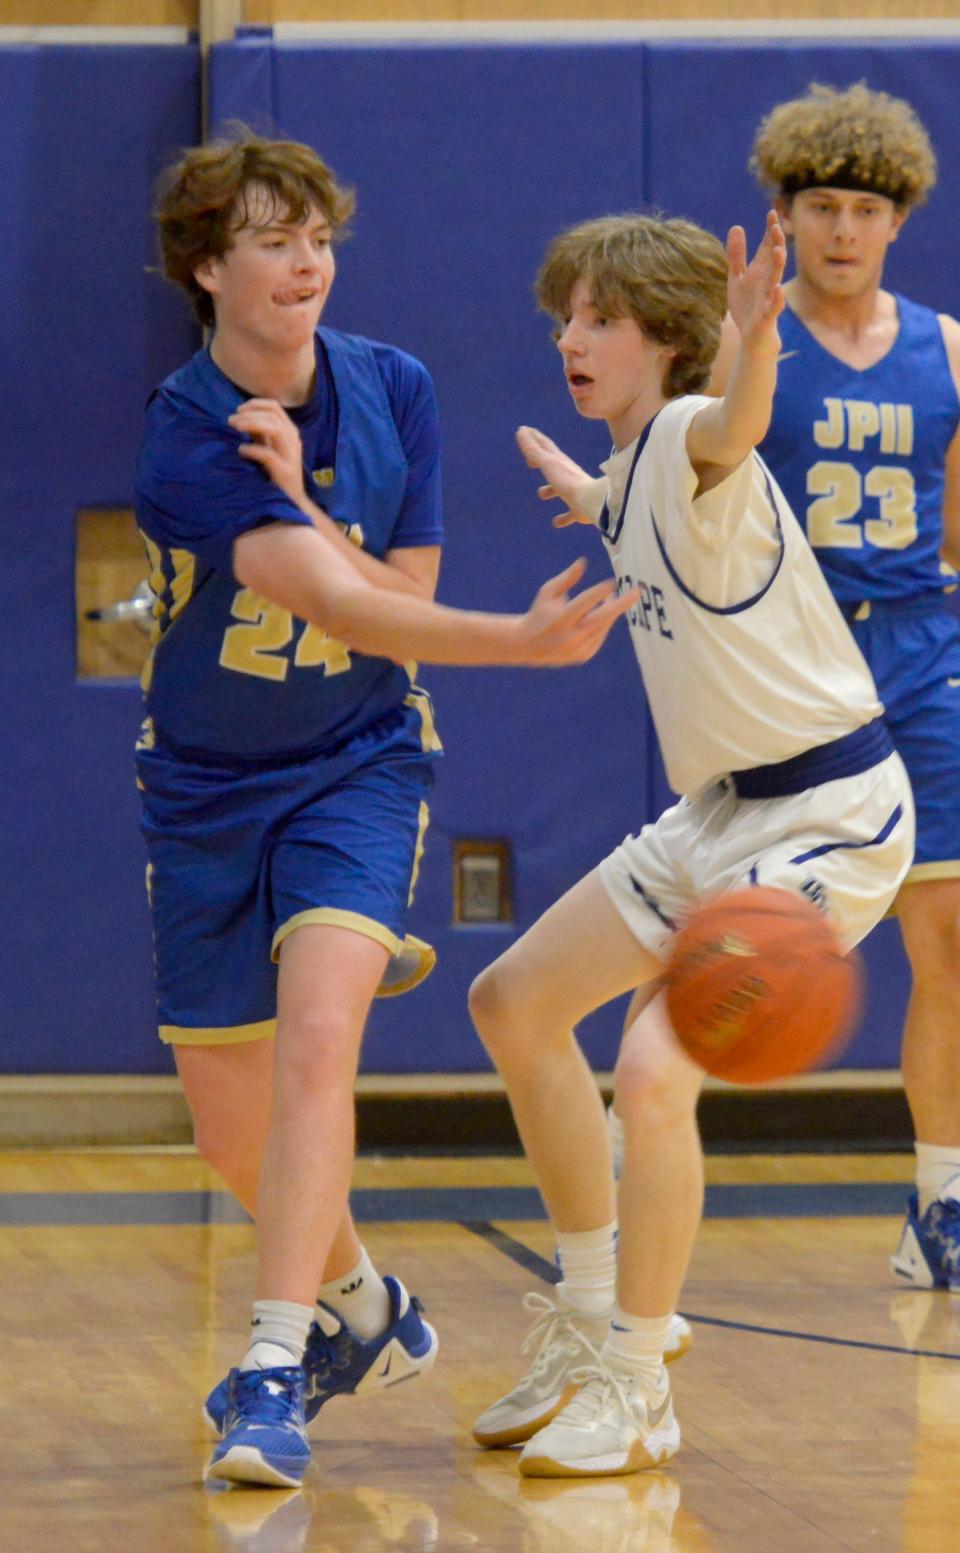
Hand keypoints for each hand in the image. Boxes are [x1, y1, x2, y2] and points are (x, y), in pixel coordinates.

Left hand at [229, 399, 305, 503]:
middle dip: (249, 413)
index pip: (274, 407)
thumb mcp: (268, 447)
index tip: (239, 410)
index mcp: (290, 432)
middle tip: (231, 421)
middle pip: (273, 414)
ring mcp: (291, 455)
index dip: (255, 404)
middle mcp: (293, 440)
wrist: (292, 502)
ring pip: (275, 428)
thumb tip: (240, 417)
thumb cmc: (276, 474)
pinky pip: (268, 454)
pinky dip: (252, 450)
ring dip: (252, 424)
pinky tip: (241, 451)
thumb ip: (259, 433)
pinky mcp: (286, 472)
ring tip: (236, 428)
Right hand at [516, 425, 598, 525]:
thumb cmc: (567, 481)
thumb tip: (521, 431)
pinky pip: (569, 514)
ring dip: (550, 490)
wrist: (592, 502)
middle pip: (552, 465)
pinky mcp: (579, 510)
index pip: (545, 445)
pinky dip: (563, 517)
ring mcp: (575, 492)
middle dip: (541, 461)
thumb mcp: (548, 463)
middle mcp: (567, 475)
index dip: (534, 438)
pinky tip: (556, 522)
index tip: (524, 430)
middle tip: (530, 461)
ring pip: (560, 490)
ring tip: (541, 494)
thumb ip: (534, 450)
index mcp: (560, 462)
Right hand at [516, 558, 638, 665]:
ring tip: (610, 599)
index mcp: (559, 619)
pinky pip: (600, 637)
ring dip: (610, 611)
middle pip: (602, 618)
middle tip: (637, 592)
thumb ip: (566, 578)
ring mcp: (577, 649)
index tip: (612, 582)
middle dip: (621, 604)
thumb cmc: (540, 611)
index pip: (584, 603)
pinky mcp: (583, 656)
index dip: (599, 592)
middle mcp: (569, 636)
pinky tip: (595, 618)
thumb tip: (583, 562)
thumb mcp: (548, 592)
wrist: (528, 645)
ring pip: (603, 627)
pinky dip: (602, 625)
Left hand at [726, 211, 785, 355]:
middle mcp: (767, 280)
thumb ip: (736, 255)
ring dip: (777, 265)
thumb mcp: (736, 277)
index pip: (767, 246)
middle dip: (776, 243)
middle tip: (776, 226)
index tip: (772, 212)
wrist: (752, 336)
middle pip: (774, 258)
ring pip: (776, 278)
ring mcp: (769, 297)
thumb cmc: (746, 306)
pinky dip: (777, 297)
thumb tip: (737, 226)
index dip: (770, 230)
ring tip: (777, 250)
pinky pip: (774, 305)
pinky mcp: (767, 315)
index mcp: (760, 270)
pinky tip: (778, 288)